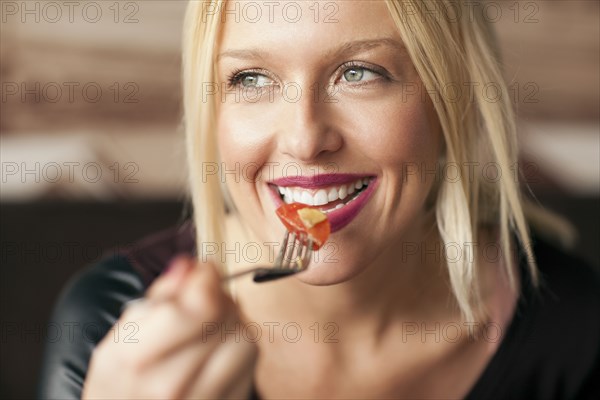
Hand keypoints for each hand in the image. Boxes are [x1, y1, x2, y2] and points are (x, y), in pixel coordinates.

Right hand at [82, 256, 257, 398]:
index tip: (204, 271)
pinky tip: (217, 350)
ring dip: (233, 323)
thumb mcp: (121, 336)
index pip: (199, 307)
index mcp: (137, 359)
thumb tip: (189, 266)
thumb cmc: (121, 383)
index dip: (207, 279)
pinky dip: (239, 348)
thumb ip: (159, 296)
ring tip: (209, 326)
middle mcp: (171, 386)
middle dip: (219, 298)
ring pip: (245, 340)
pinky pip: (251, 365)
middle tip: (205, 298)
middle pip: (226, 319)